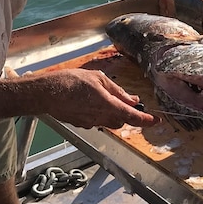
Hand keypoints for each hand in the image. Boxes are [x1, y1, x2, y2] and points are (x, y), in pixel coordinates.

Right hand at [34, 69, 158, 128]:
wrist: (46, 93)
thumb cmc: (70, 82)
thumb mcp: (98, 79)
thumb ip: (117, 91)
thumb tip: (133, 99)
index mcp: (108, 106)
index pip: (133, 117)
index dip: (147, 120)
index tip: (156, 121)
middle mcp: (100, 118)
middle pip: (123, 121)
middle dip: (128, 113)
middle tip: (128, 100)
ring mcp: (90, 123)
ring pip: (110, 122)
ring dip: (115, 114)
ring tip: (108, 98)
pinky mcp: (81, 124)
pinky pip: (97, 121)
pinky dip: (101, 114)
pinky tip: (92, 102)